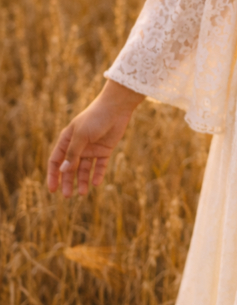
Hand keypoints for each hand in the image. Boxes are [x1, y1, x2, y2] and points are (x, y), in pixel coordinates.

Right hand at [47, 80, 142, 196]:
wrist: (116, 107)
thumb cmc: (95, 118)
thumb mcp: (81, 136)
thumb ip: (73, 153)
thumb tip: (63, 171)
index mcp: (67, 140)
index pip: (56, 160)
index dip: (53, 175)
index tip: (53, 190)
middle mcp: (78, 145)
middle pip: (70, 168)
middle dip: (68, 182)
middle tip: (68, 196)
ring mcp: (92, 148)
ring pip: (85, 169)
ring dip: (83, 181)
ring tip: (83, 193)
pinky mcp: (105, 150)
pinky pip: (100, 166)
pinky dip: (98, 174)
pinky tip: (96, 183)